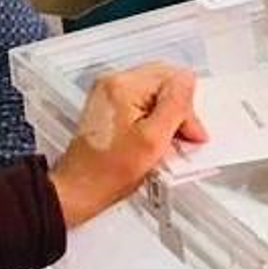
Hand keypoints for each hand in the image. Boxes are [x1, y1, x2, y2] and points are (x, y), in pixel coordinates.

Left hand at [48, 64, 207, 226]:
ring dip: (167, 116)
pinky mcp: (109, 106)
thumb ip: (175, 106)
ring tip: (163, 142)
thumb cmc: (107, 172)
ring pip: (155, 93)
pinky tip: (152, 140)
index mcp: (123, 86)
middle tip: (181, 136)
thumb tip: (188, 81)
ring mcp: (109, 94)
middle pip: (164, 82)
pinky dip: (153, 119)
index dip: (186, 109)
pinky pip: (142, 103)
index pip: (174, 80)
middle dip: (178, 110)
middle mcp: (113, 83)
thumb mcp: (153, 140)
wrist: (80, 188)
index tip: (187, 132)